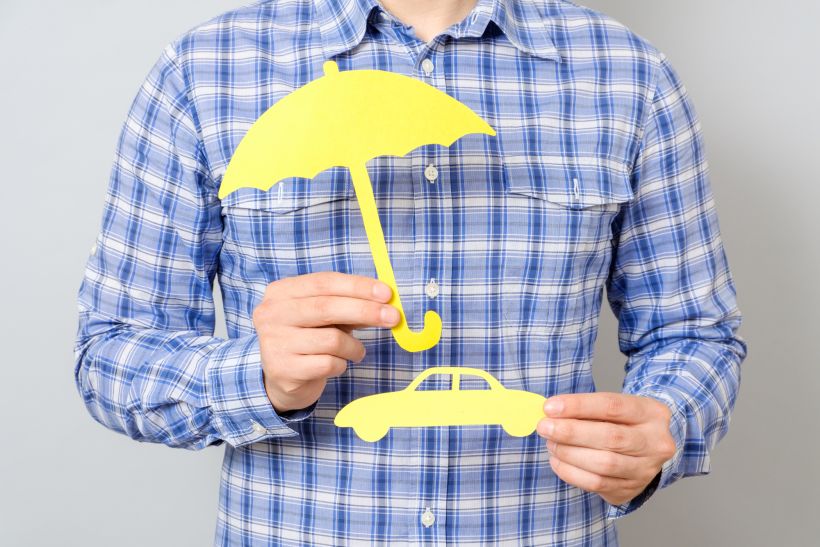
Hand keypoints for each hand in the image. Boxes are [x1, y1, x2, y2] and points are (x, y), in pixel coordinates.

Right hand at [252, 272, 399, 412]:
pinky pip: (328, 364)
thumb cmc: (309, 338)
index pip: (324, 282)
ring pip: (331, 340)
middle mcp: (271, 314)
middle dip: (365, 311)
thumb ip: (349, 306)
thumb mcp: (325, 317)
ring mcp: (274, 342)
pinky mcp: (283, 369)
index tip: (387, 293)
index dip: (358, 286)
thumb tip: (384, 301)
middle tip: (393, 317)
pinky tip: (338, 364)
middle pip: (326, 308)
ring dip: (354, 347)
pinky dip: (342, 364)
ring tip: (356, 351)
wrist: (281, 378)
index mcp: (281, 292)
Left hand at [536, 393, 675, 505]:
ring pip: (604, 464)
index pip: (613, 406)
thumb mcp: (614, 408)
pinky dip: (571, 472)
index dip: (578, 406)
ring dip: (569, 453)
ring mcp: (646, 469)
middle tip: (544, 427)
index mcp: (651, 413)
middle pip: (611, 438)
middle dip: (571, 432)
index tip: (550, 407)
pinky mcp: (631, 489)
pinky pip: (597, 484)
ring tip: (550, 443)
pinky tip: (557, 460)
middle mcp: (655, 443)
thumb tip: (551, 413)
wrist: (648, 448)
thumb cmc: (623, 422)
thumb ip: (586, 409)